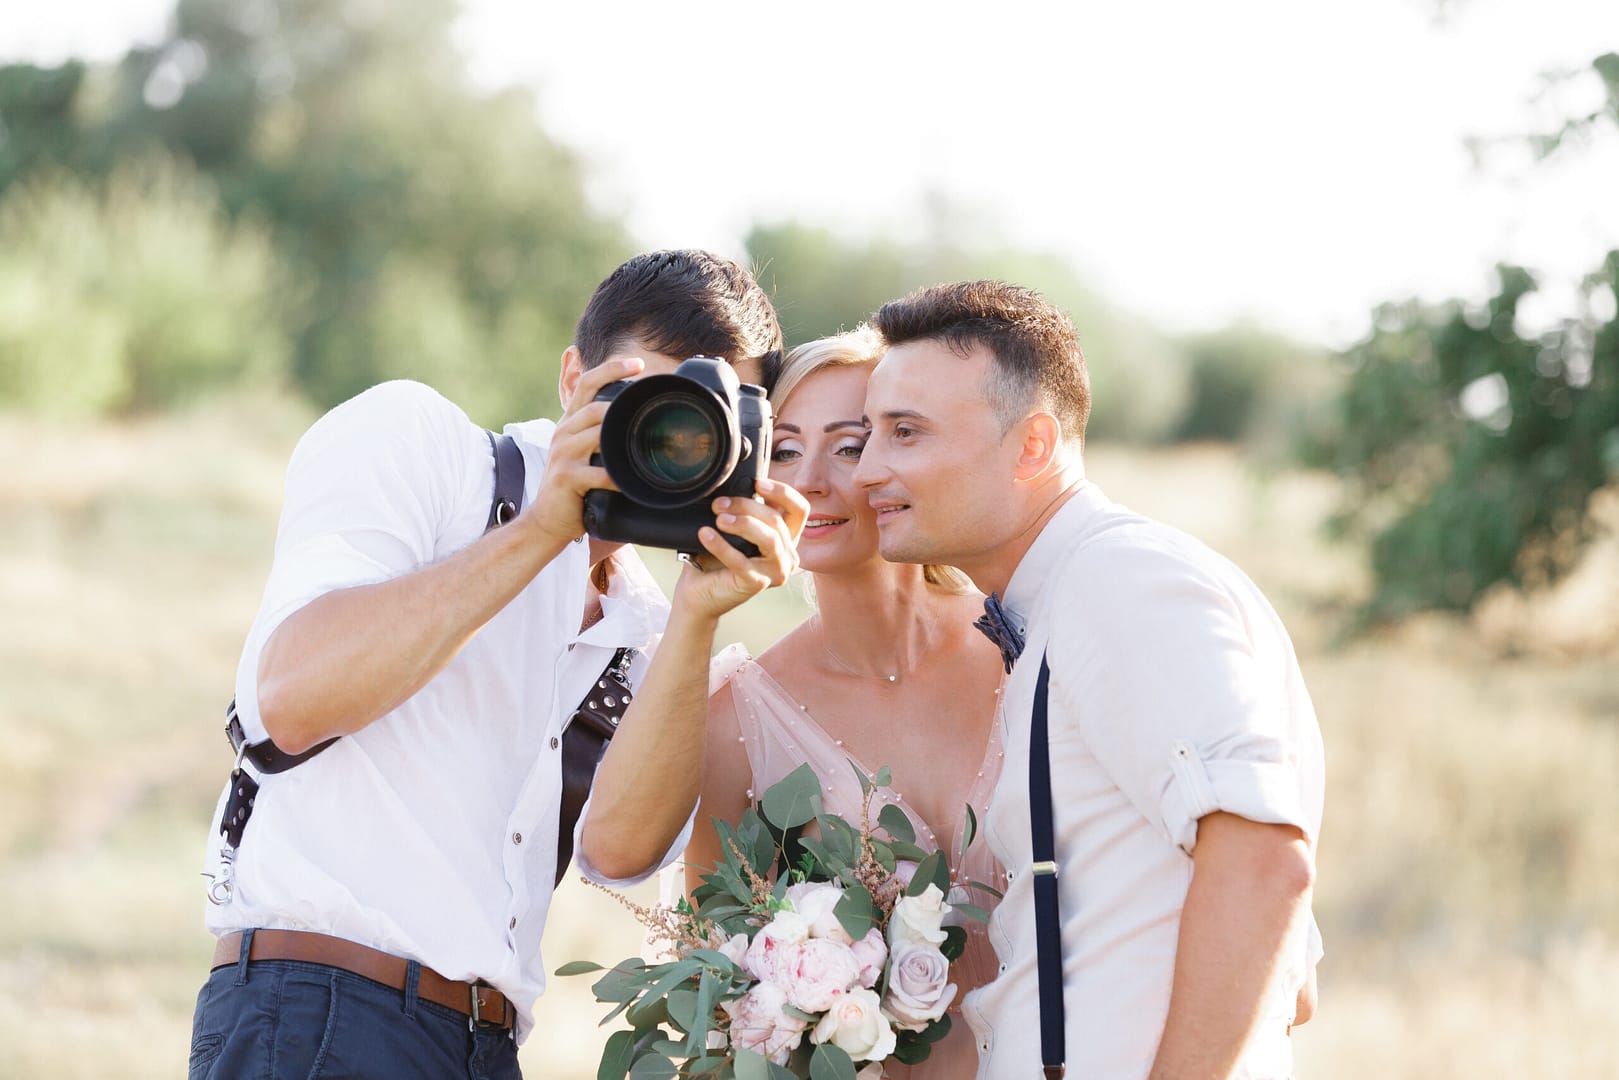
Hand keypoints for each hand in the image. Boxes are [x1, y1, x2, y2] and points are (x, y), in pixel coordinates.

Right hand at [525, 356, 642, 545]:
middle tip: (651, 411)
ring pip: (596, 434)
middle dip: (622, 405)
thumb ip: (602, 434)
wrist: (547, 519)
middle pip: (594, 407)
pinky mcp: (566, 477)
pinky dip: (618, 478)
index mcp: (569, 422)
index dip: (611, 369)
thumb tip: (637, 422)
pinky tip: (632, 482)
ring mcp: (563, 454)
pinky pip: (598, 473)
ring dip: (622, 438)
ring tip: (647, 444)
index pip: (586, 383)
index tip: (638, 363)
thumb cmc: (573, 486)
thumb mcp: (583, 452)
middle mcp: (564, 432)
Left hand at [674, 477, 807, 619]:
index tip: (757, 483)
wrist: (698, 591)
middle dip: (747, 506)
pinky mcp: (757, 584)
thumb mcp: (735, 528)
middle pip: (777, 521)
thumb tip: (736, 487)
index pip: (799, 510)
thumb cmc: (716, 558)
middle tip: (719, 504)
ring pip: (770, 539)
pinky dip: (722, 546)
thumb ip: (745, 511)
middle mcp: (787, 556)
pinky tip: (706, 534)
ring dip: (743, 524)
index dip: (783, 493)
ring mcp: (776, 572)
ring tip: (719, 519)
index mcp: (786, 538)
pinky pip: (742, 562)